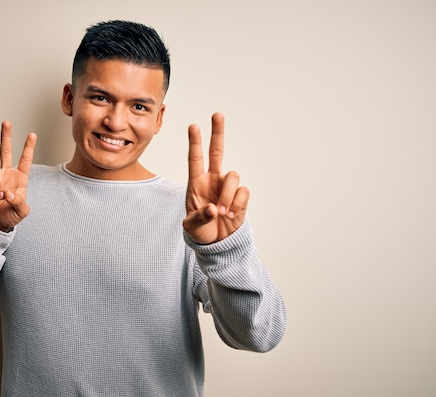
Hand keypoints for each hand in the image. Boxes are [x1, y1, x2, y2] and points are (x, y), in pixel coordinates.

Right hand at [0, 121, 36, 231]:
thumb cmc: (10, 217)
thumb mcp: (22, 212)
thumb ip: (19, 202)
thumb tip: (9, 192)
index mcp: (20, 178)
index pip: (25, 160)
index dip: (28, 147)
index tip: (32, 134)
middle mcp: (7, 175)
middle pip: (5, 151)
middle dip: (6, 136)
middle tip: (6, 122)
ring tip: (0, 197)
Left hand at [183, 113, 248, 243]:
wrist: (218, 243)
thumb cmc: (200, 231)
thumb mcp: (191, 227)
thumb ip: (199, 217)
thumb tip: (213, 208)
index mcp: (197, 183)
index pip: (195, 159)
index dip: (195, 143)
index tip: (193, 126)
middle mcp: (213, 180)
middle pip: (217, 151)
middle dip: (218, 133)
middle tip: (217, 114)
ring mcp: (227, 187)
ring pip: (233, 176)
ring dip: (227, 195)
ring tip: (222, 213)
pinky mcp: (241, 197)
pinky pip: (243, 192)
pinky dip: (237, 204)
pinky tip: (231, 215)